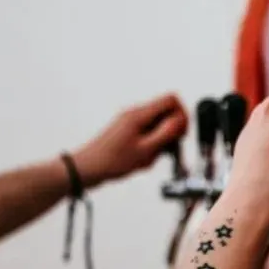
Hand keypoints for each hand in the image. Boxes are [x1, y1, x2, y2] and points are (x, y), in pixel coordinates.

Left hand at [72, 94, 187, 188]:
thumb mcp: (144, 150)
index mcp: (139, 114)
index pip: (171, 100)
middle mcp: (135, 114)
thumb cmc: (110, 161)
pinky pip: (148, 134)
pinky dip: (151, 147)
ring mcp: (131, 122)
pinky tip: (143, 159)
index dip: (182, 116)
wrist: (87, 168)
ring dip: (161, 142)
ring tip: (150, 157)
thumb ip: (165, 133)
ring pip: (158, 125)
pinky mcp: (128, 131)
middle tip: (167, 148)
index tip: (181, 134)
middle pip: (166, 112)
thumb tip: (180, 120)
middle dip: (172, 132)